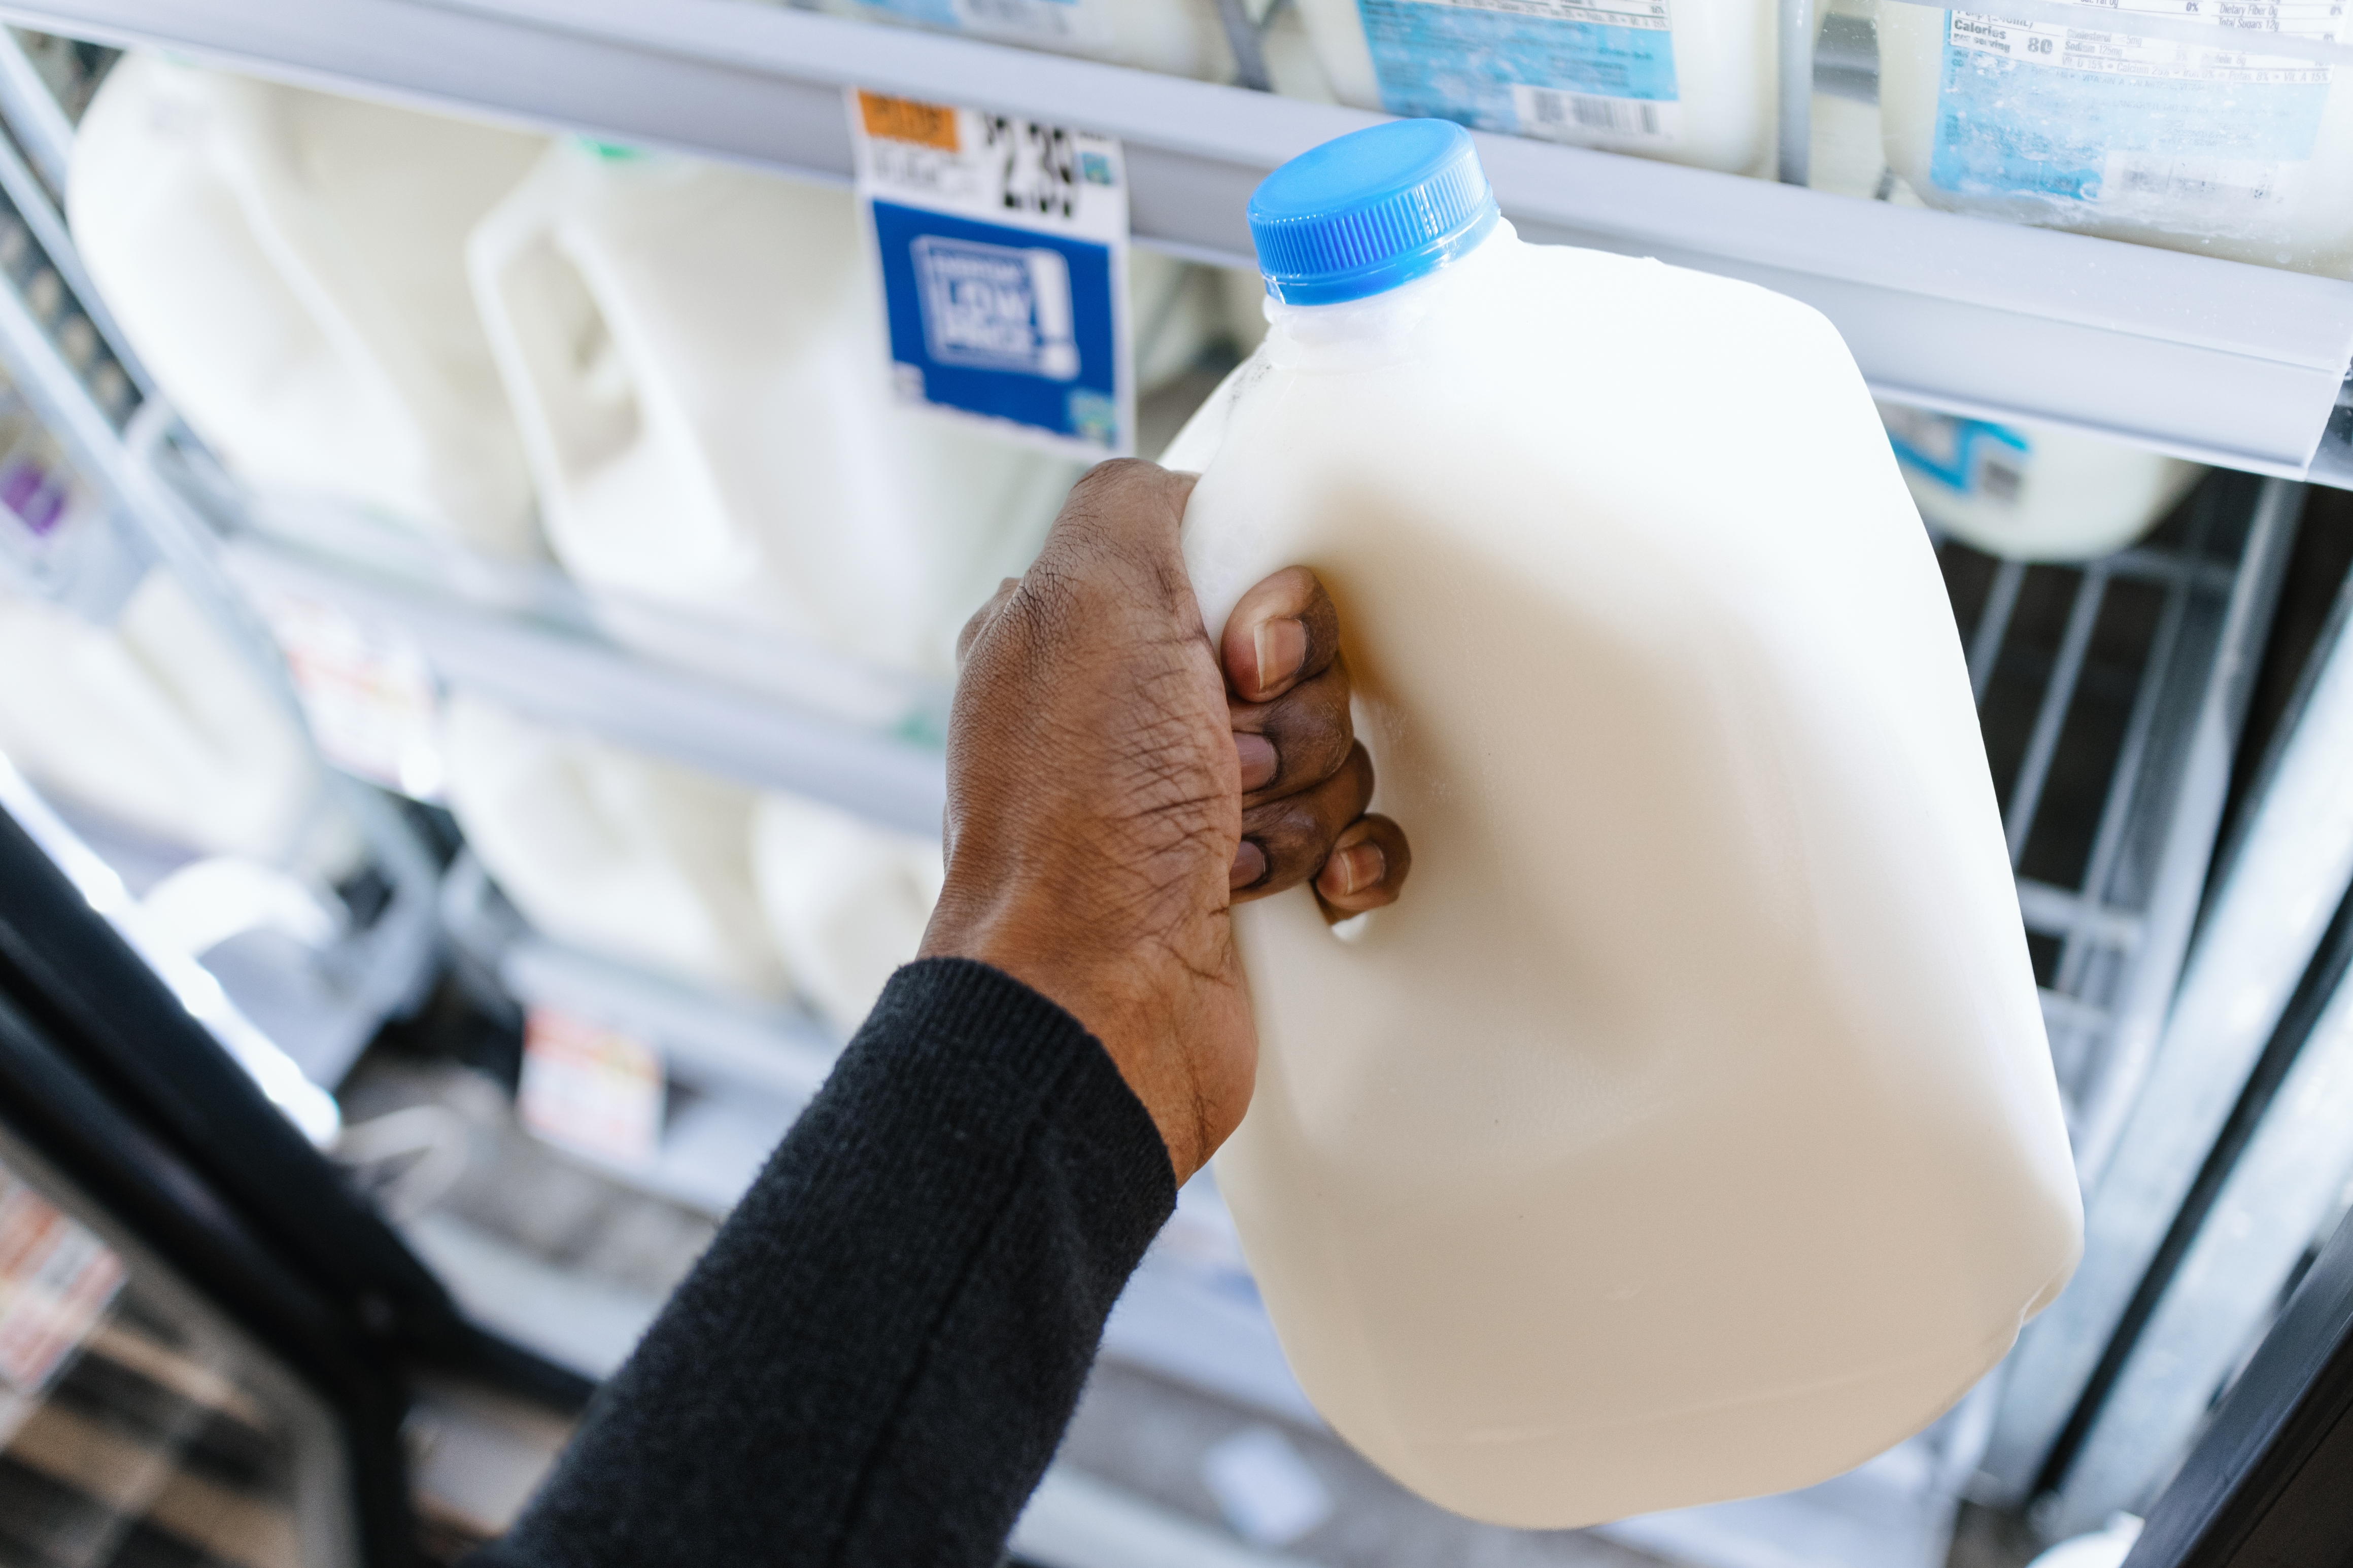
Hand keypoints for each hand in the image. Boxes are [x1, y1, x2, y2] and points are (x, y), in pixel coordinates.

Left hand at [919, 459, 1409, 1181]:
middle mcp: (1129, 720)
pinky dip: (1343, 857)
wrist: (1098, 1000)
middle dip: (1289, 714)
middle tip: (1224, 755)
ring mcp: (1185, 808)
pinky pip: (1352, 837)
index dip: (1266, 613)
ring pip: (1330, 749)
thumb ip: (1136, 503)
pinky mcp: (1244, 886)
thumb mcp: (1091, 597)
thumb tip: (1193, 494)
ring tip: (1230, 835)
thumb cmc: (1081, 822)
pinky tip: (1300, 880)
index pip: (1235, 569)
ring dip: (1306, 793)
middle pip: (1298, 663)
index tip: (1241, 655)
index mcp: (1083, 638)